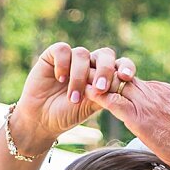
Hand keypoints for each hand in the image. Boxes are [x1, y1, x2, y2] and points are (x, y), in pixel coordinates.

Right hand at [11, 43, 136, 155]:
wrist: (42, 119)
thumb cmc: (68, 114)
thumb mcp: (91, 106)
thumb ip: (107, 93)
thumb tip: (121, 82)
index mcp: (103, 74)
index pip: (119, 64)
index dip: (126, 66)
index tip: (127, 77)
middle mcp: (89, 63)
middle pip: (105, 54)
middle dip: (105, 70)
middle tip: (101, 88)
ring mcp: (71, 58)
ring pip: (82, 54)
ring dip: (79, 77)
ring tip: (73, 97)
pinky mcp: (53, 55)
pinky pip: (63, 50)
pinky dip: (63, 65)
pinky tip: (60, 79)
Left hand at [86, 76, 169, 169]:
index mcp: (165, 92)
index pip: (135, 83)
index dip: (117, 82)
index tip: (103, 81)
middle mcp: (155, 92)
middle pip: (122, 78)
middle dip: (102, 77)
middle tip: (80, 73)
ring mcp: (147, 103)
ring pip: (114, 85)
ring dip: (95, 82)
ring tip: (75, 79)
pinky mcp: (141, 118)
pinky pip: (114, 101)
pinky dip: (97, 96)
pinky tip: (83, 93)